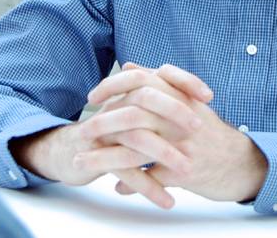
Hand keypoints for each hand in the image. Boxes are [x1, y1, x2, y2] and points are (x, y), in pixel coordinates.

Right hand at [9, 65, 208, 208]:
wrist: (67, 152)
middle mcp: (115, 106)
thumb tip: (187, 92)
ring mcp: (104, 129)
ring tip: (187, 171)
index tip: (208, 96)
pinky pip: (123, 169)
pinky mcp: (96, 154)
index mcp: (128, 93)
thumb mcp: (134, 114)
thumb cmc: (108, 134)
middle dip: (175, 111)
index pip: (158, 76)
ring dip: (164, 154)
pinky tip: (166, 201)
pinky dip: (147, 186)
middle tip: (198, 127)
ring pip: (136, 136)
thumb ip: (157, 101)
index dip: (184, 81)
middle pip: (146, 98)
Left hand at [90, 63, 267, 203]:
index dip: (113, 87)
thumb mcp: (188, 103)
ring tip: (82, 164)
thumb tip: (128, 67)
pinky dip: (133, 184)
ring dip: (106, 158)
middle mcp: (181, 117)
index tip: (92, 97)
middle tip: (83, 131)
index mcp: (180, 97)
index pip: (141, 81)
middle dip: (103, 123)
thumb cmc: (210, 134)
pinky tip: (118, 188)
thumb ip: (158, 84)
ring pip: (137, 149)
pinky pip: (151, 178)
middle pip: (134, 114)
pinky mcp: (187, 171)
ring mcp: (183, 145)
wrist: (243, 164)